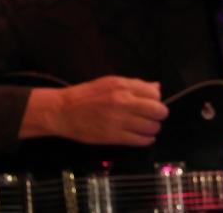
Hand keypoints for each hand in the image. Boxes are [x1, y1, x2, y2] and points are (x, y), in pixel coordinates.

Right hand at [21, 75, 168, 145]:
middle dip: (159, 114)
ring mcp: (119, 121)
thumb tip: (157, 87)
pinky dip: (146, 139)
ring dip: (153, 128)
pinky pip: (140, 140)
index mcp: (123, 87)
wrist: (62, 111)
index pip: (155, 94)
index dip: (156, 99)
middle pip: (158, 111)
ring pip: (152, 127)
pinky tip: (143, 137)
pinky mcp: (114, 137)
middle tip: (153, 116)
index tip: (151, 103)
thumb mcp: (111, 82)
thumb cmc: (87, 95)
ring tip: (147, 127)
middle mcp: (124, 103)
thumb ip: (135, 85)